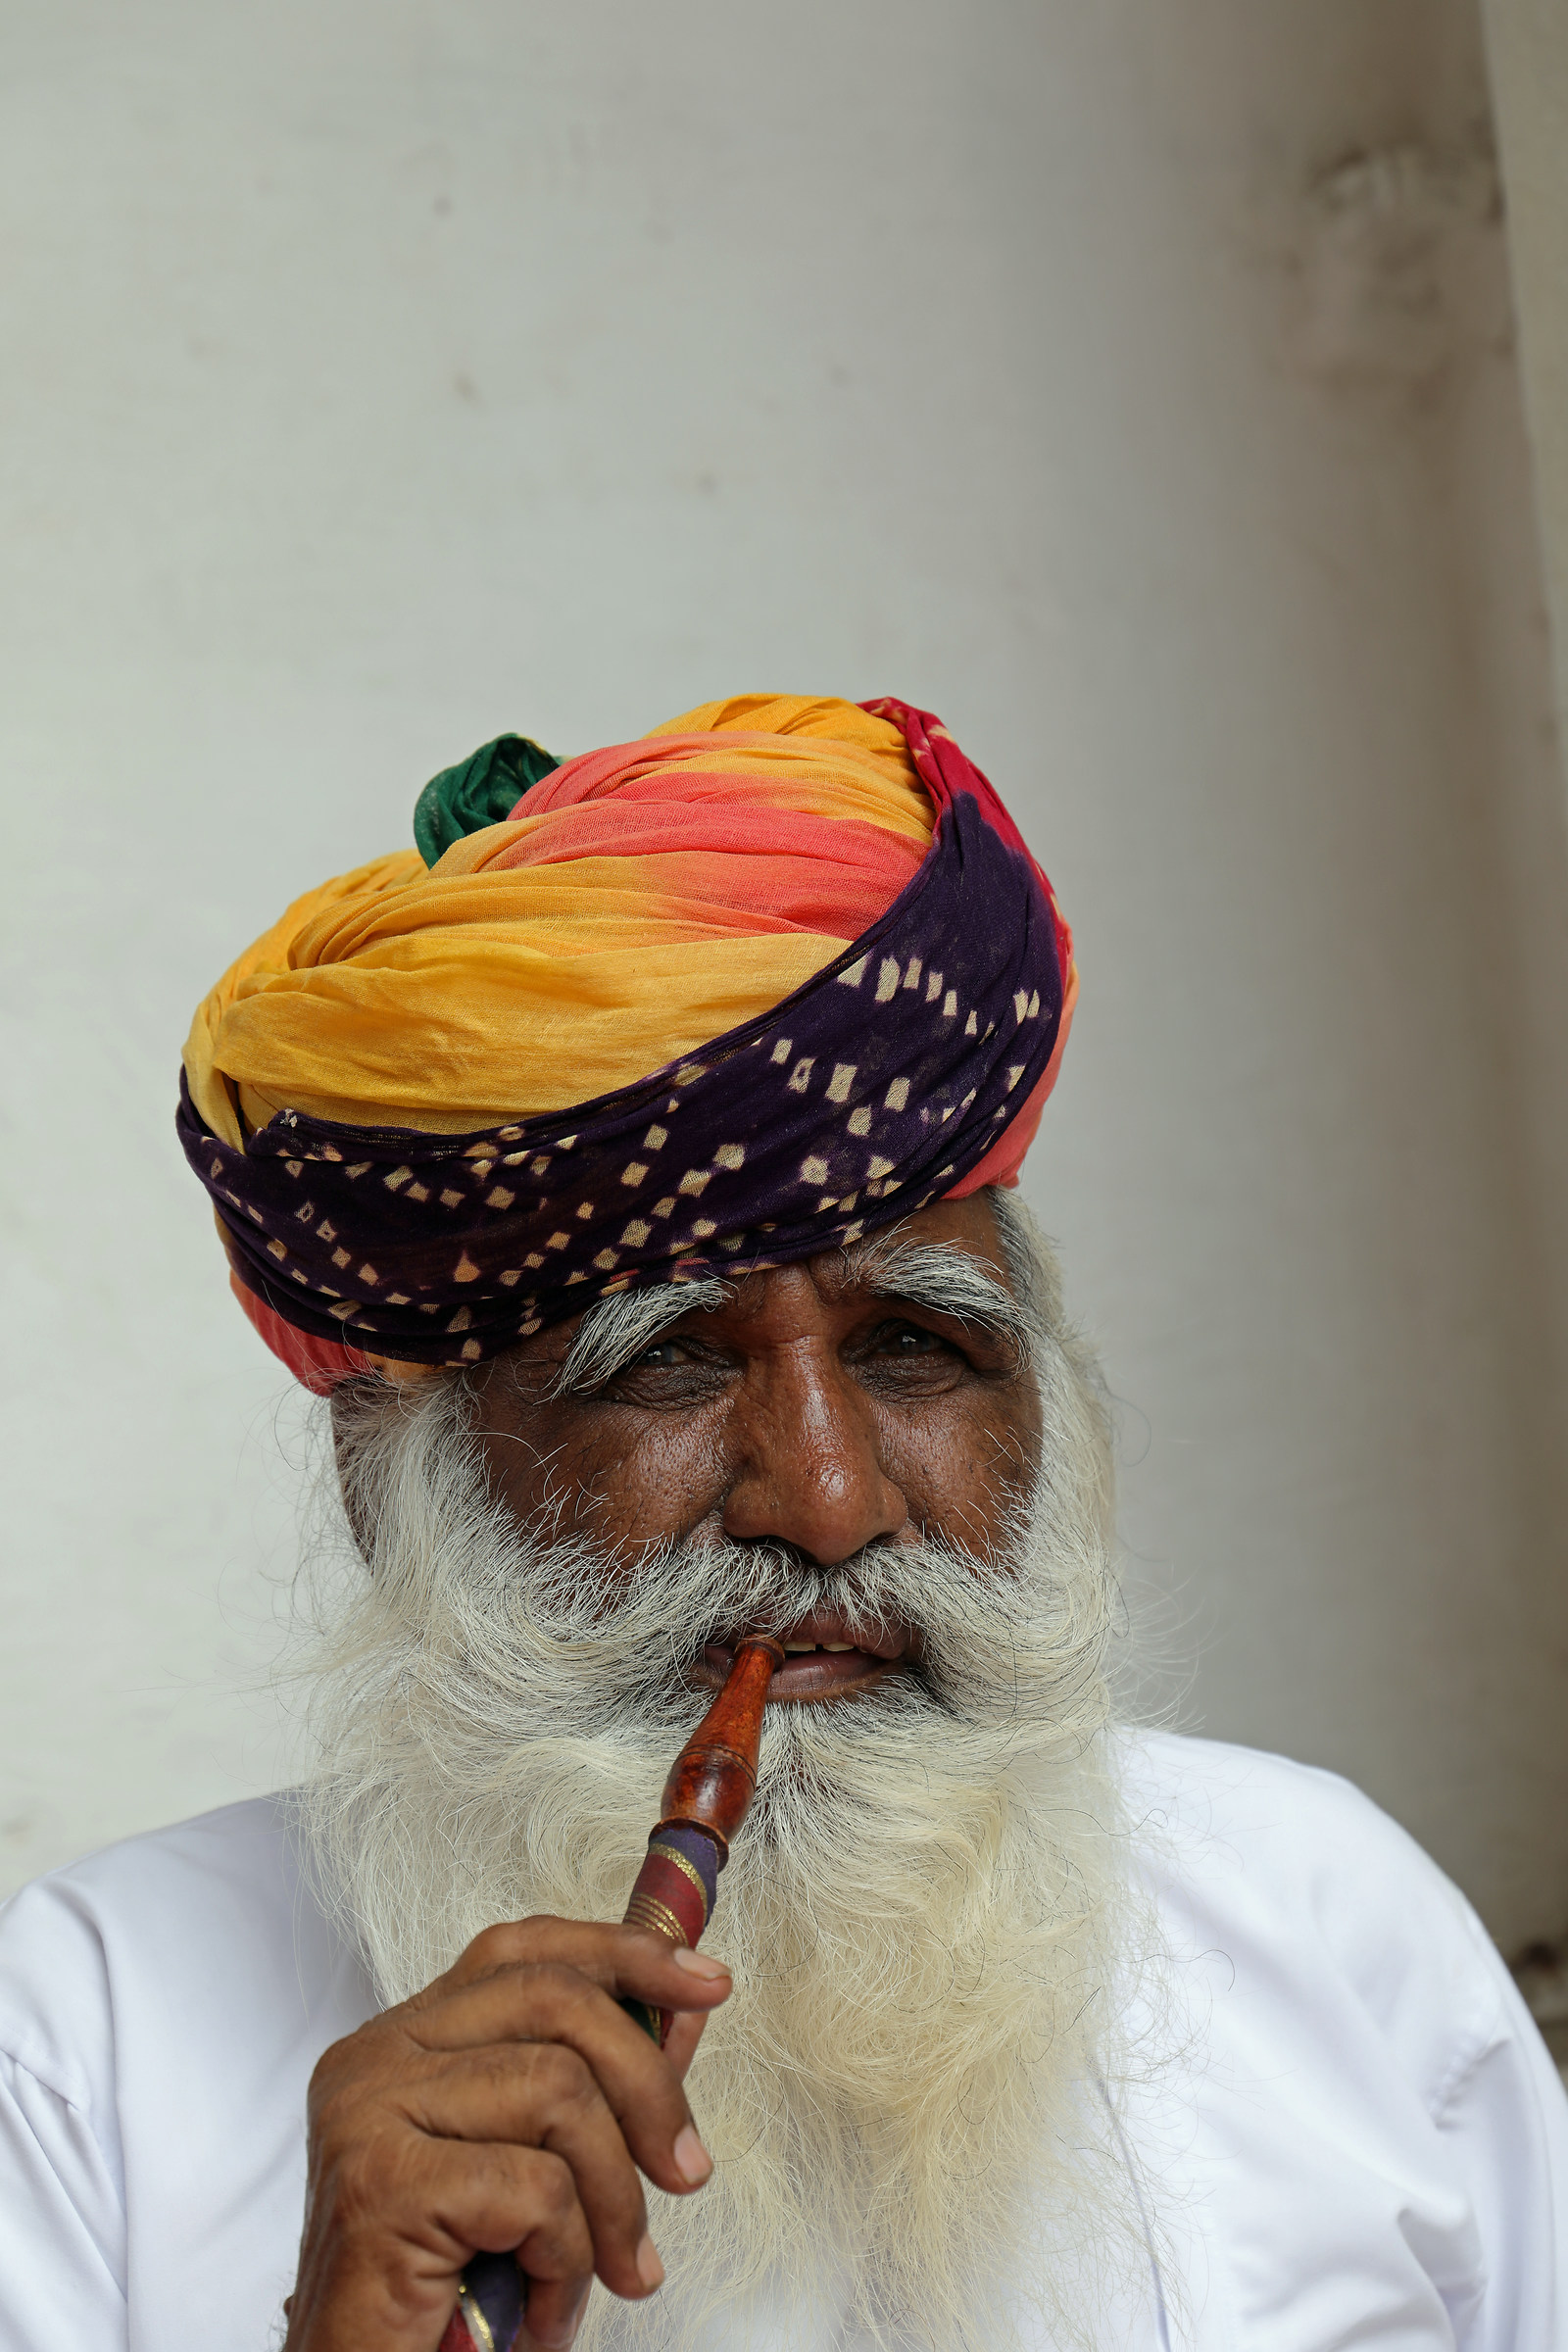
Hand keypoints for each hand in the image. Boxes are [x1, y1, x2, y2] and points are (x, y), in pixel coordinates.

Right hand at [282, 1916, 731, 2351]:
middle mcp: (375, 2056)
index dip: (622, 1953)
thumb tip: (684, 2013)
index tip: (706, 1983)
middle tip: (687, 2172)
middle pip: (555, 2003)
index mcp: (404, 2038)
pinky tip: (545, 2308)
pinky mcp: (380, 2185)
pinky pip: (535, 2190)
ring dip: (614, 2201)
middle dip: (648, 2087)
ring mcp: (368, 2112)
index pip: (522, 1951)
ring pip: (559, 2092)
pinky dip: (568, 2261)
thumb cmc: (449, 2292)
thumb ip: (598, 2087)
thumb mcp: (536, 2169)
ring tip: (612, 2272)